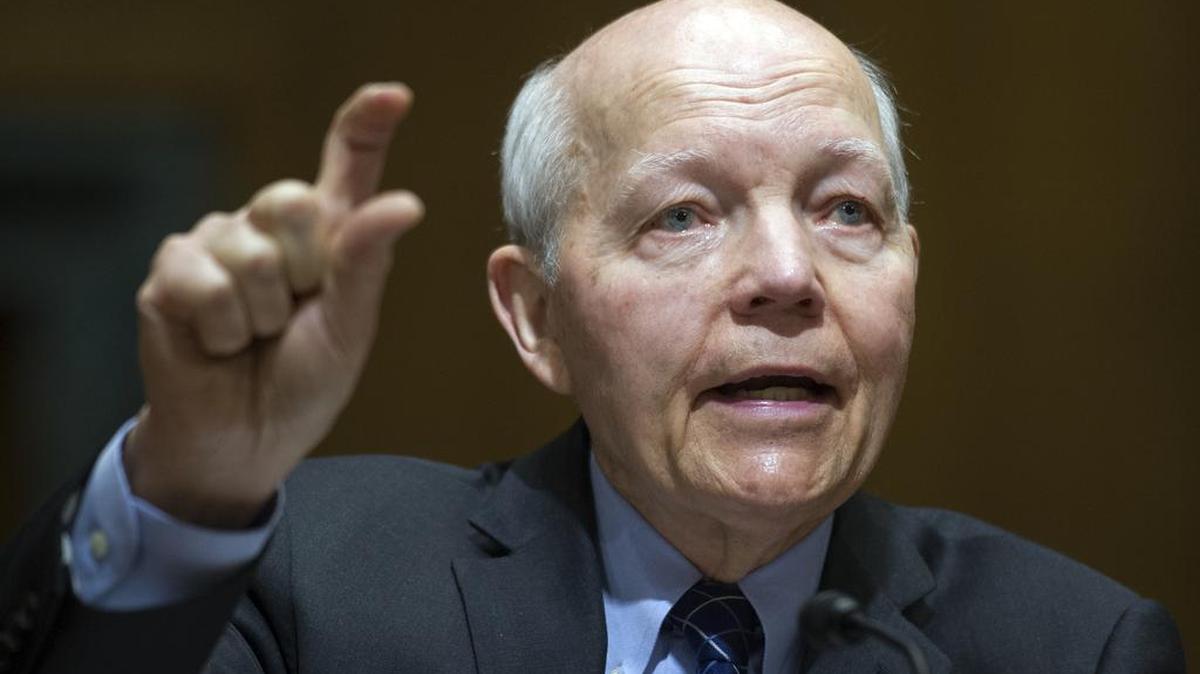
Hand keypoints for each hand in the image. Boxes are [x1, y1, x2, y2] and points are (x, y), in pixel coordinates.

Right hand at [125, 83, 423, 527]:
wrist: (244, 440)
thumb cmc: (304, 382)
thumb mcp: (350, 327)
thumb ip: (367, 263)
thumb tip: (404, 202)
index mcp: (327, 235)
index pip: (346, 163)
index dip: (366, 123)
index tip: (394, 95)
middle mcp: (268, 226)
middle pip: (293, 201)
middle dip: (303, 275)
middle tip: (291, 319)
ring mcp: (215, 243)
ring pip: (251, 254)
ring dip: (262, 317)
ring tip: (254, 339)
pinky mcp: (171, 271)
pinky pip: (204, 284)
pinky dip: (222, 331)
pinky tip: (217, 345)